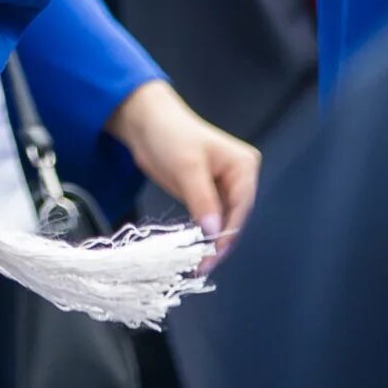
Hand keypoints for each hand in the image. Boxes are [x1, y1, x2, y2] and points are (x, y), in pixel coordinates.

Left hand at [105, 80, 259, 250]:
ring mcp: (223, 187)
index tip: (213, 255)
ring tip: (197, 263)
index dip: (227, 233)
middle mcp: (239, 178)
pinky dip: (201, 234)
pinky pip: (208, 219)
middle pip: (234, 218)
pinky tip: (193, 250)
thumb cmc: (170, 135)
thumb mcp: (187, 167)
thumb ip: (202, 200)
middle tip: (202, 265)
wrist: (144, 121)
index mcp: (244, 167)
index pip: (241, 207)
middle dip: (218, 241)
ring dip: (210, 242)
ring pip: (221, 222)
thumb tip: (214, 232)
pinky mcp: (206, 194)